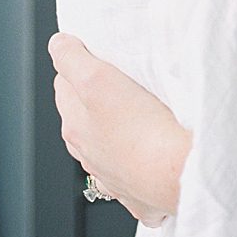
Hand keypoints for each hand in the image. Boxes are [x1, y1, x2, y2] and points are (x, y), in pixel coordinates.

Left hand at [49, 33, 189, 224]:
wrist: (178, 174)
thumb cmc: (141, 129)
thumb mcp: (96, 79)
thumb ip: (72, 59)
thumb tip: (58, 45)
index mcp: (74, 127)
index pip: (65, 84)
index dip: (80, 65)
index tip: (98, 55)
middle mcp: (89, 154)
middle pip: (86, 114)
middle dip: (99, 95)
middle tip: (124, 78)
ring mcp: (114, 175)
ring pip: (109, 142)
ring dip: (119, 126)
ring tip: (143, 110)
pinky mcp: (140, 191)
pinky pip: (135, 169)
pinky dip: (139, 157)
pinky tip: (155, 147)